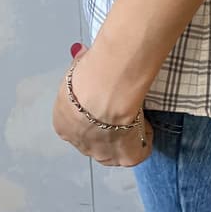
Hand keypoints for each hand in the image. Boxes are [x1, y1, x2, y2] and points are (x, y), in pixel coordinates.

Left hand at [52, 48, 152, 167]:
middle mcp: (79, 144)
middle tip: (120, 110)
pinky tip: (147, 123)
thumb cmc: (88, 74)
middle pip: (95, 142)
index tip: (104, 101)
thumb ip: (81, 67)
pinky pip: (138, 152)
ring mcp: (102, 154)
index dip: (92, 114)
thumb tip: (82, 54)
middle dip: (106, 130)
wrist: (105, 89)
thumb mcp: (77, 67)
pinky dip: (144, 140)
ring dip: (125, 137)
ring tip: (136, 116)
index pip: (77, 125)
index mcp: (63, 124)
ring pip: (115, 151)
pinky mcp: (126, 157)